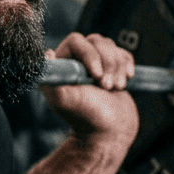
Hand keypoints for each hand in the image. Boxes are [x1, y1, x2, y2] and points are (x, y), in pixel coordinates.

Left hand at [40, 32, 139, 146]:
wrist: (110, 132)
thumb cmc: (86, 117)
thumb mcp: (64, 100)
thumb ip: (52, 78)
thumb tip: (46, 54)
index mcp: (61, 65)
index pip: (77, 40)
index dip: (90, 54)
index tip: (96, 76)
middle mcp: (76, 61)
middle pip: (98, 41)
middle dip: (107, 64)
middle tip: (107, 87)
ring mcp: (96, 63)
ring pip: (112, 47)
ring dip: (118, 68)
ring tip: (114, 88)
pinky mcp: (113, 68)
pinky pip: (124, 54)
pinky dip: (127, 67)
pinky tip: (123, 83)